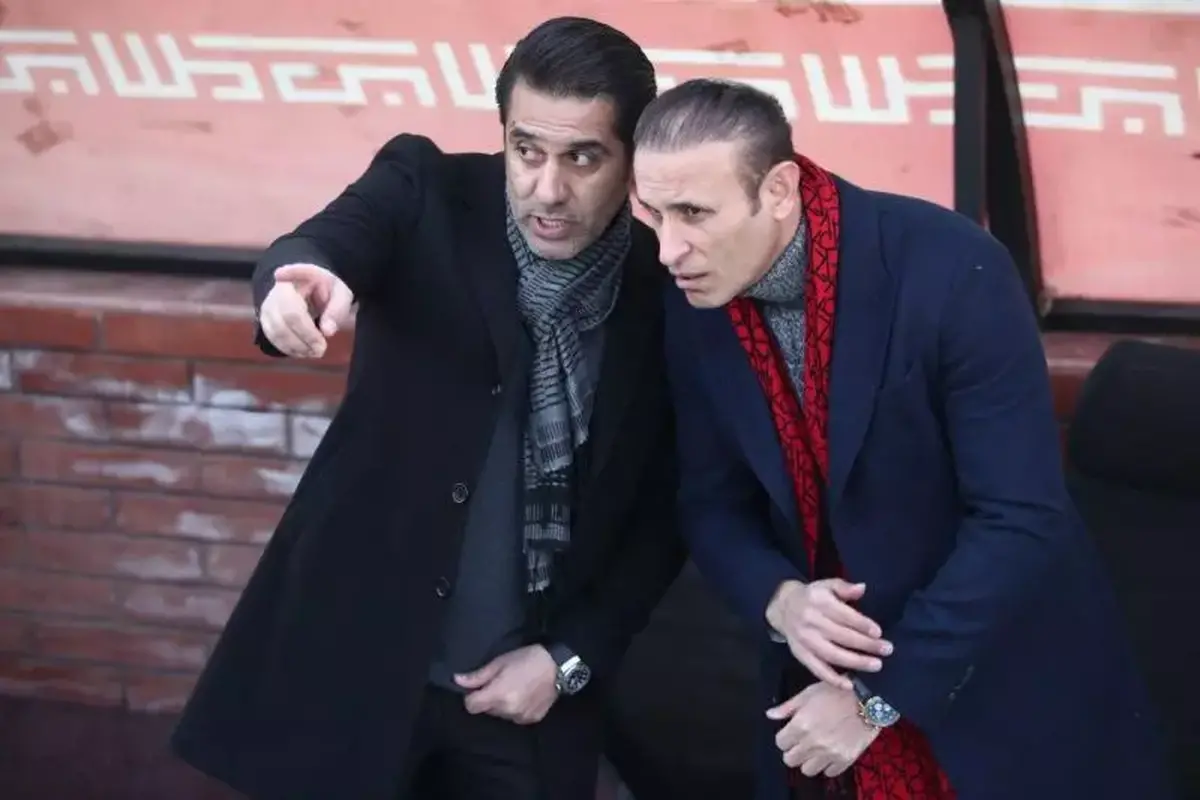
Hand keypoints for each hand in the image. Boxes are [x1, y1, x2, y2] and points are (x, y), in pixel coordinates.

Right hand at [259, 263, 354, 357]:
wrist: (309, 292)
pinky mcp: (266, 319)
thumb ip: (337, 310)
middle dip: (306, 335)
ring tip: (316, 352)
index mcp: (303, 275)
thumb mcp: (340, 295)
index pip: (297, 271)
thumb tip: (327, 331)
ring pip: (277, 329)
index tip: (280, 274)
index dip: (288, 272)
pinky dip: (289, 348)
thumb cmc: (327, 292)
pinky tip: (304, 352)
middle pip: (288, 313)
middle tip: (322, 348)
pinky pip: (272, 337)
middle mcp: (281, 287)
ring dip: (297, 346)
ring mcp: (270, 303)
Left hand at [455, 645, 558, 724]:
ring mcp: (521, 717)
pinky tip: (525, 695)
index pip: (471, 706)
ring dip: (503, 705)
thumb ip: (478, 676)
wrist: (559, 666)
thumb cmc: (527, 659)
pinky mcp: (532, 720)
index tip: (479, 687)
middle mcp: (508, 710)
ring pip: (501, 714)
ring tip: (515, 688)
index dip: (472, 696)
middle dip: (489, 699)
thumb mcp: (500, 662)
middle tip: (501, 682)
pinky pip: (515, 717)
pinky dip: (516, 709)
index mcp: (498, 695)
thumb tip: (457, 680)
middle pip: (486, 710)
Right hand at [765, 579, 891, 689]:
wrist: (783, 607)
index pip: (844, 616)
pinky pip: (817, 669)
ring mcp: (805, 640)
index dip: (862, 624)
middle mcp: (811, 621)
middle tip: (887, 650)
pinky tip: (849, 685)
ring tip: (876, 665)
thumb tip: (862, 588)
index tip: (878, 632)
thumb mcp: (826, 585)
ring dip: (856, 662)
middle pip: (842, 636)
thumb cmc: (812, 596)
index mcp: (819, 602)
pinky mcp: (801, 654)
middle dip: (867, 645)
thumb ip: (844, 587)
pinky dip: (833, 679)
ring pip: (833, 654)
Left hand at [767, 682, 878, 777]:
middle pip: (790, 760)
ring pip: (807, 770)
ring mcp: (830, 753)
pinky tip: (830, 753)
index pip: (780, 743)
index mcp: (801, 725)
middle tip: (801, 742)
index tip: (790, 733)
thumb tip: (770, 715)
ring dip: (809, 761)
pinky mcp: (846, 759)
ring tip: (815, 749)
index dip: (784, 737)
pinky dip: (828, 765)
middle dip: (793, 751)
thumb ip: (787, 707)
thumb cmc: (836, 691)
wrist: (868, 698)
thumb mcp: (808, 693)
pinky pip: (829, 773)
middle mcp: (813, 743)